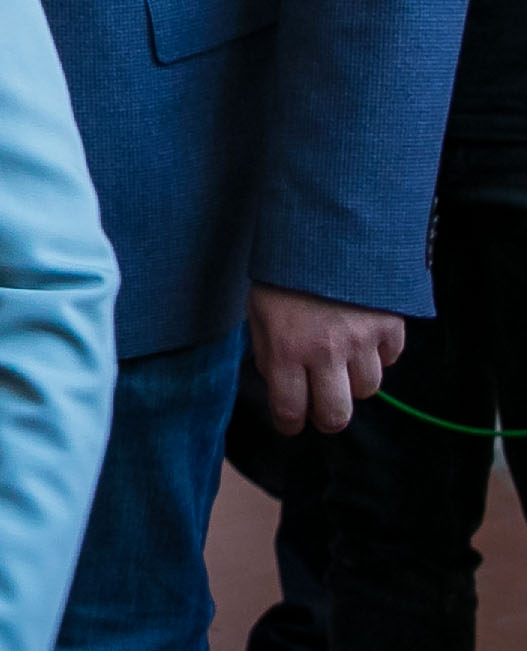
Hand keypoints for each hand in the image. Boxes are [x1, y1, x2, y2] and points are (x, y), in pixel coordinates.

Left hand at [249, 282, 407, 433]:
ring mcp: (362, 340)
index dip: (290, 423)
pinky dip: (379, 354)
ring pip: (367, 389)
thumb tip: (279, 384)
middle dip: (327, 418)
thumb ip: (268, 350)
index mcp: (284, 349)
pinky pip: (390, 358)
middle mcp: (325, 352)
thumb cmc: (283, 269)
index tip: (291, 424)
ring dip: (353, 382)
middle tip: (321, 408)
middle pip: (336, 415)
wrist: (326, 227)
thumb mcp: (258, 309)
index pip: (290, 409)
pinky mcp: (390, 325)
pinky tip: (364, 337)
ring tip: (341, 362)